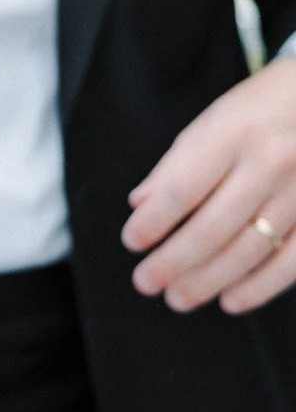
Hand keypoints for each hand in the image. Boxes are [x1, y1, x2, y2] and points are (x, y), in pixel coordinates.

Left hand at [124, 56, 295, 314]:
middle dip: (174, 262)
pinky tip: (230, 300)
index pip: (182, 187)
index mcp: (231, 134)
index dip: (154, 221)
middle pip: (214, 227)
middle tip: (146, 282)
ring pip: (249, 250)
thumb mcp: (212, 121)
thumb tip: (141, 205)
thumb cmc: (259, 110)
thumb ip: (176, 165)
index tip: (132, 242)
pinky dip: (259, 287)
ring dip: (209, 280)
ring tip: (178, 297)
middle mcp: (267, 164)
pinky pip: (290, 263)